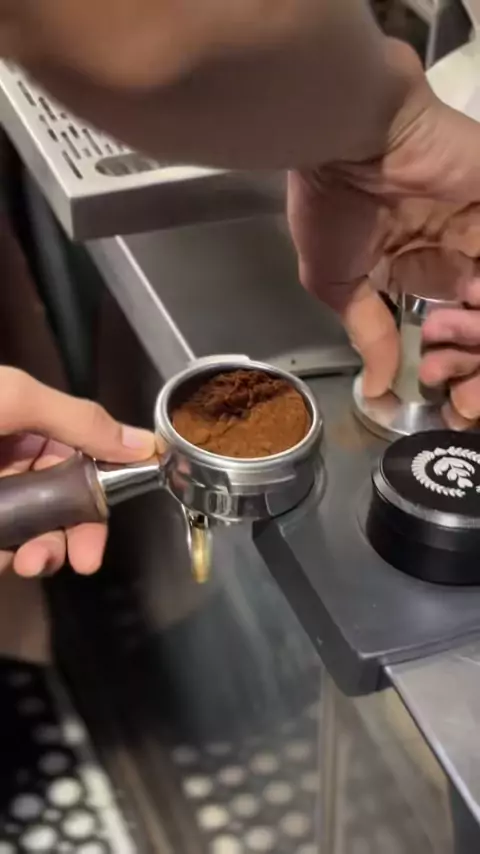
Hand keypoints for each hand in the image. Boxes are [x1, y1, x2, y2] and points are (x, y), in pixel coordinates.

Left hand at [0, 367, 154, 577]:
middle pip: (64, 505)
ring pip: (34, 531)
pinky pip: (3, 544)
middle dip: (76, 535)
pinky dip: (8, 557)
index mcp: (35, 426)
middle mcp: (18, 461)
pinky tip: (7, 559)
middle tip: (82, 559)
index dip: (102, 498)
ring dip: (42, 553)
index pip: (85, 465)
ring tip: (31, 563)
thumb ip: (81, 421)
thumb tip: (146, 443)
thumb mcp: (18, 398)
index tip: (115, 522)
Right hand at [288, 41, 479, 421]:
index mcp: (406, 260)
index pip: (440, 313)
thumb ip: (367, 330)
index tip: (451, 381)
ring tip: (468, 309)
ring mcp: (476, 219)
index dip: (448, 347)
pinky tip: (478, 295)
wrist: (348, 135)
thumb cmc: (331, 207)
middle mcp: (447, 243)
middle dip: (473, 337)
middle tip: (469, 371)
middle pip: (473, 301)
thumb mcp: (336, 281)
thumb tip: (377, 387)